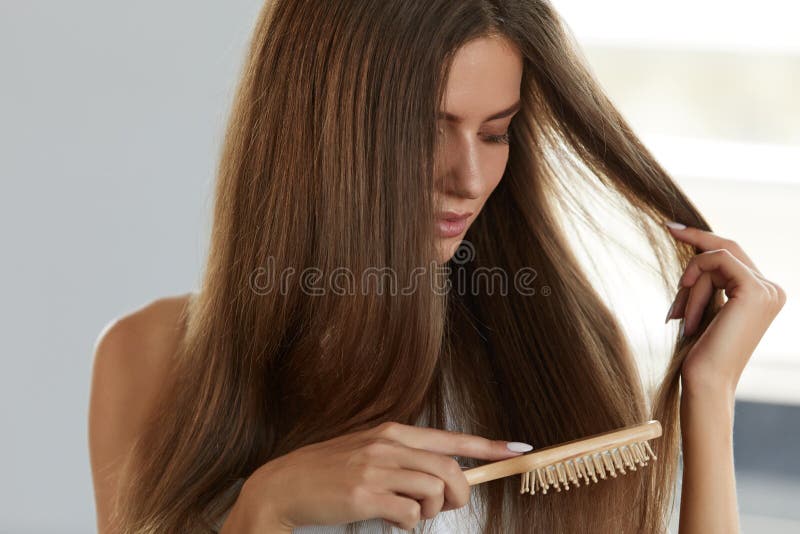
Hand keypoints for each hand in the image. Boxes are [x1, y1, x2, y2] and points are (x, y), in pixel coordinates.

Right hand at [238, 421, 529, 530]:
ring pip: (432, 492)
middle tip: (444, 507)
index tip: (518, 450)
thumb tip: (443, 479)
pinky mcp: (365, 495)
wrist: (283, 485)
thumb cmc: (328, 472)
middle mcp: (388, 445)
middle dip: (458, 495)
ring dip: (428, 513)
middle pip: (449, 470)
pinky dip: (407, 525)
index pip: (451, 439)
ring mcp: (376, 469)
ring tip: (406, 514)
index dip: (489, 447)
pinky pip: (409, 516)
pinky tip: (388, 520)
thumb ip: (404, 459)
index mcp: (392, 432)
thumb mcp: (368, 452)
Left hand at [663, 222, 785, 395]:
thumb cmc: (700, 351)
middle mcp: (771, 289)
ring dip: (689, 286)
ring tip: (678, 316)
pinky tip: (686, 309)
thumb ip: (708, 281)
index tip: (673, 227)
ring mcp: (767, 290)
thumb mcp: (704, 307)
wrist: (705, 381)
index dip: (704, 238)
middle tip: (668, 228)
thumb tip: (694, 250)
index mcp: (763, 294)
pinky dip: (695, 280)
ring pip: (716, 259)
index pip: (732, 254)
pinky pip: (717, 261)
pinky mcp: (754, 290)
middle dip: (695, 244)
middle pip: (728, 248)